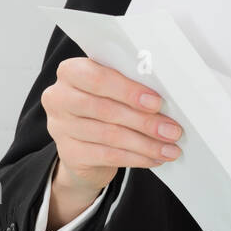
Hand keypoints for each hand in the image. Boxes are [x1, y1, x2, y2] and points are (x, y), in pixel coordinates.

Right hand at [41, 56, 183, 194]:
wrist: (84, 146)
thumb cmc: (105, 106)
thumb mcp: (113, 90)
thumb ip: (130, 87)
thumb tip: (166, 100)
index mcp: (71, 72)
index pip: (97, 77)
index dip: (128, 90)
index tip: (157, 102)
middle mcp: (59, 97)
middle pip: (105, 109)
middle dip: (144, 121)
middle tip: (172, 130)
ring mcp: (60, 127)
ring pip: (110, 135)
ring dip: (146, 144)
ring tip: (170, 148)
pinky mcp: (69, 153)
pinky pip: (108, 156)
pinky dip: (136, 158)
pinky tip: (154, 158)